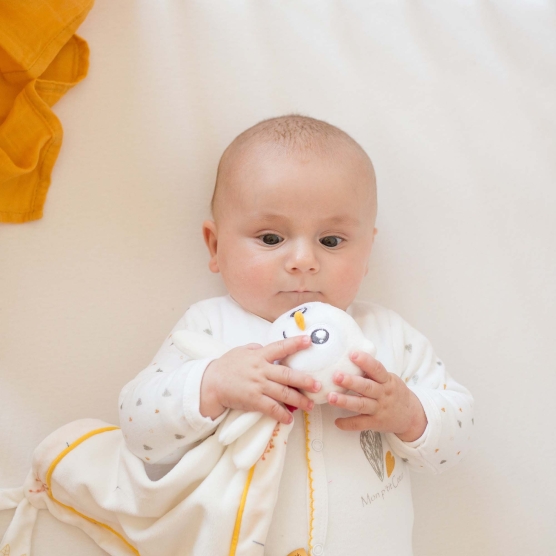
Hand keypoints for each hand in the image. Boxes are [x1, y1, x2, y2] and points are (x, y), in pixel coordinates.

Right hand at [200, 335, 321, 424]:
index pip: (280, 347)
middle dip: (305, 380)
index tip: (309, 340)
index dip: (295, 343)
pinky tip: (289, 419)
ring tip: (310, 405)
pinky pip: (271, 408)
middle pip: (287, 375)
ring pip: (283, 393)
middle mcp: (261, 370)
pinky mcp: (253, 400)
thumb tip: (268, 347)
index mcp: (260, 355)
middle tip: (318, 385)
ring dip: (299, 400)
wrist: (210, 383)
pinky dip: (281, 414)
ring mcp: (258, 386)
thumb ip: (257, 348)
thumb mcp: (242, 351)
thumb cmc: (227, 365)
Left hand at [328, 351, 426, 440]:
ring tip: (331, 397)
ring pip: (362, 405)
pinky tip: (337, 422)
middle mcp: (383, 394)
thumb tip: (349, 360)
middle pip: (367, 387)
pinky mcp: (376, 423)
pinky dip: (348, 424)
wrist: (411, 416)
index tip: (352, 354)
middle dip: (351, 381)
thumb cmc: (393, 392)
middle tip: (336, 376)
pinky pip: (361, 424)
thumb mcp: (388, 380)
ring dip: (345, 401)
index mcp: (387, 380)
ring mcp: (379, 409)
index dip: (365, 361)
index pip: (376, 369)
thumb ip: (372, 373)